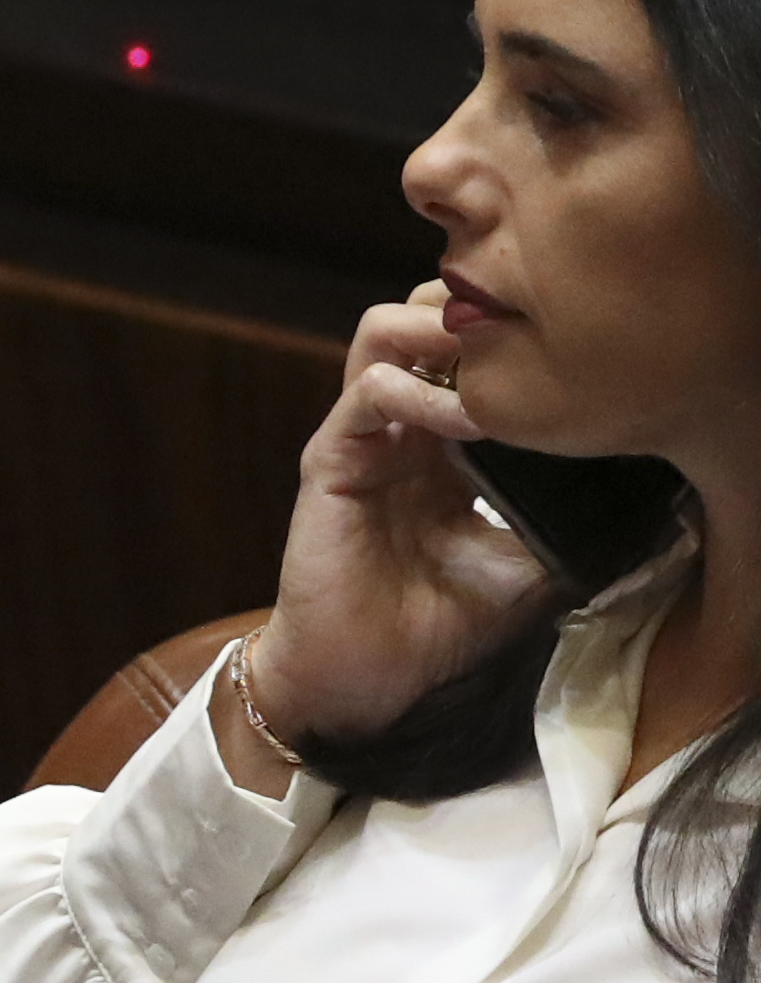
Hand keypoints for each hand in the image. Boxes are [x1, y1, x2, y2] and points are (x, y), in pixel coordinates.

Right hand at [245, 282, 561, 758]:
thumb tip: (650, 492)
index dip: (510, 331)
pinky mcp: (332, 459)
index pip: (468, 350)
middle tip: (525, 331)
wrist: (370, 676)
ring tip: (492, 360)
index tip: (568, 346)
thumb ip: (568, 514)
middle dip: (470, 306)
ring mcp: (362, 437)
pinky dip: (419, 392)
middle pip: (420, 315)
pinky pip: (371, 394)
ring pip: (382, 330)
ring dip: (437, 331)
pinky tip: (466, 421)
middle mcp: (399, 425)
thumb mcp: (532, 560)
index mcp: (443, 441)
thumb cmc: (441, 623)